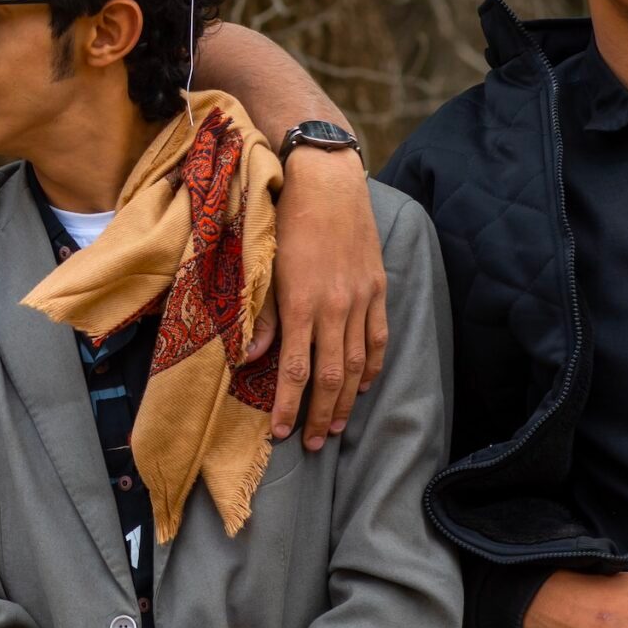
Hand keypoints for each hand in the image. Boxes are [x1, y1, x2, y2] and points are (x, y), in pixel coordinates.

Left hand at [255, 149, 387, 450]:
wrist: (328, 182)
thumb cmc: (287, 221)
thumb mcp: (265, 267)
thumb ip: (262, 317)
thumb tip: (248, 359)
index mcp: (301, 304)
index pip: (296, 370)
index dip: (290, 406)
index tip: (281, 433)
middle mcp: (334, 307)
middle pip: (331, 377)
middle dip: (322, 415)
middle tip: (314, 445)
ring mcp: (360, 299)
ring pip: (357, 364)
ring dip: (347, 400)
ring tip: (337, 426)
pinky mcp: (377, 288)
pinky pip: (378, 339)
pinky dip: (372, 367)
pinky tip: (364, 386)